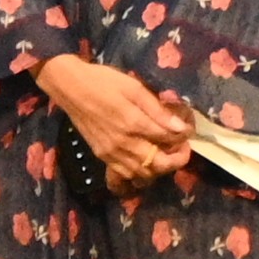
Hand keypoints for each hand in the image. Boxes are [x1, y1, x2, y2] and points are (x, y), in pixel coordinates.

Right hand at [37, 53, 196, 191]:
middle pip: (157, 165)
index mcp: (133, 124)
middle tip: (182, 148)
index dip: (183, 138)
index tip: (188, 132)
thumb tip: (181, 127)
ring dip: (158, 170)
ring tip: (165, 154)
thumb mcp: (134, 88)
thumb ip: (157, 110)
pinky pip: (122, 176)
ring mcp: (111, 153)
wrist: (70, 88)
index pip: (168, 140)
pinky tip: (144, 164)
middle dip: (175, 160)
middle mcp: (123, 144)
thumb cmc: (104, 82)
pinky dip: (137, 176)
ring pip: (141, 175)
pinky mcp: (102, 156)